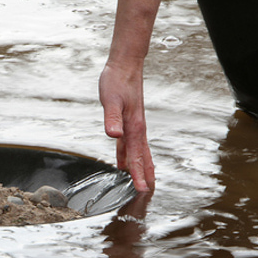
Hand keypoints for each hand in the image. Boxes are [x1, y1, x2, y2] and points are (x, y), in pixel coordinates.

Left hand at [99, 62, 154, 191]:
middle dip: (145, 174)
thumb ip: (111, 118)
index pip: (137, 156)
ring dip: (140, 167)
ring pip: (139, 152)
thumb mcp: (110, 99)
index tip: (142, 189)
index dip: (139, 174)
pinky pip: (130, 144)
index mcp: (134, 127)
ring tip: (141, 181)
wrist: (124, 65)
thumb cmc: (116, 81)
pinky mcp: (128, 121)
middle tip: (147, 192)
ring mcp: (133, 125)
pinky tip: (124, 162)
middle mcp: (137, 128)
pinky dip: (129, 156)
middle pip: (143, 157)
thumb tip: (114, 135)